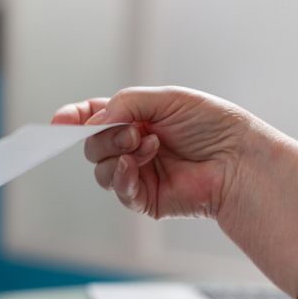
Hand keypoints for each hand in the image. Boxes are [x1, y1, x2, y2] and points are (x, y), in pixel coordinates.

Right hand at [52, 86, 252, 218]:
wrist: (238, 159)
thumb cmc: (211, 125)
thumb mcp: (166, 99)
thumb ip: (124, 105)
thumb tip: (91, 123)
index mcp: (133, 120)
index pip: (93, 119)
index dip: (73, 119)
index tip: (60, 121)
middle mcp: (130, 148)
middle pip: (91, 146)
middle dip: (104, 137)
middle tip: (131, 133)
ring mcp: (136, 174)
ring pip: (100, 170)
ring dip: (118, 155)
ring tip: (149, 146)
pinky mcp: (143, 199)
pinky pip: (118, 190)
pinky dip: (121, 176)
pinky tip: (137, 165)